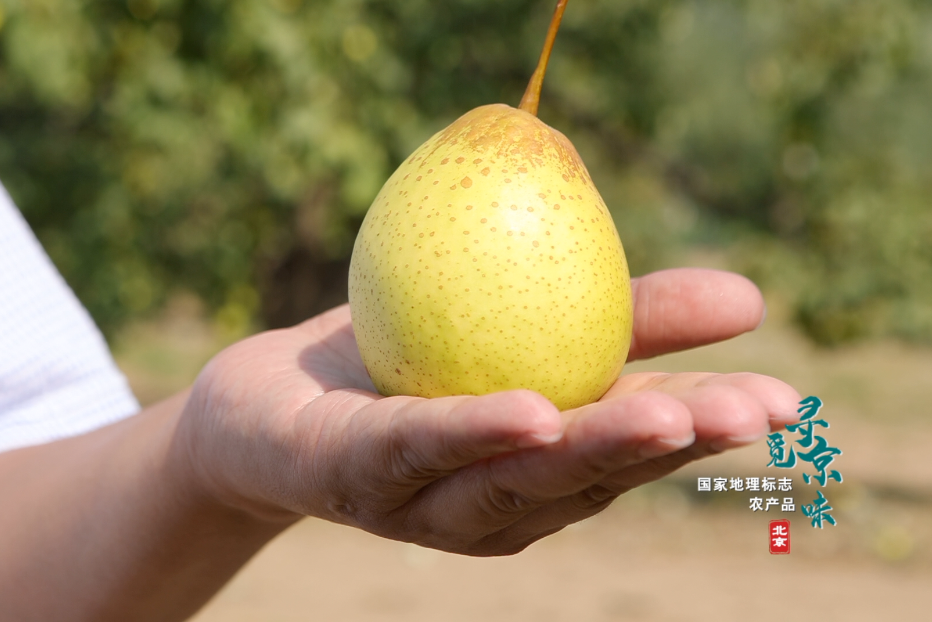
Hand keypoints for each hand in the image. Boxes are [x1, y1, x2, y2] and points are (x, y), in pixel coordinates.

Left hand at [174, 268, 798, 555]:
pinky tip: (529, 412)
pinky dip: (473, 432)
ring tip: (665, 412)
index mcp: (534, 473)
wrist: (264, 404)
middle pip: (586, 477)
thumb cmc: (400, 364)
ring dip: (590, 448)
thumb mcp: (514, 324)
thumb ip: (611, 312)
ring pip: (513, 479)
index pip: (626, 450)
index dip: (704, 428)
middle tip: (754, 411)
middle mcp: (489, 506)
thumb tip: (740, 293)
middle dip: (669, 446)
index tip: (784, 400)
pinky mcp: (350, 474)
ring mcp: (420, 503)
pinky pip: (415, 447)